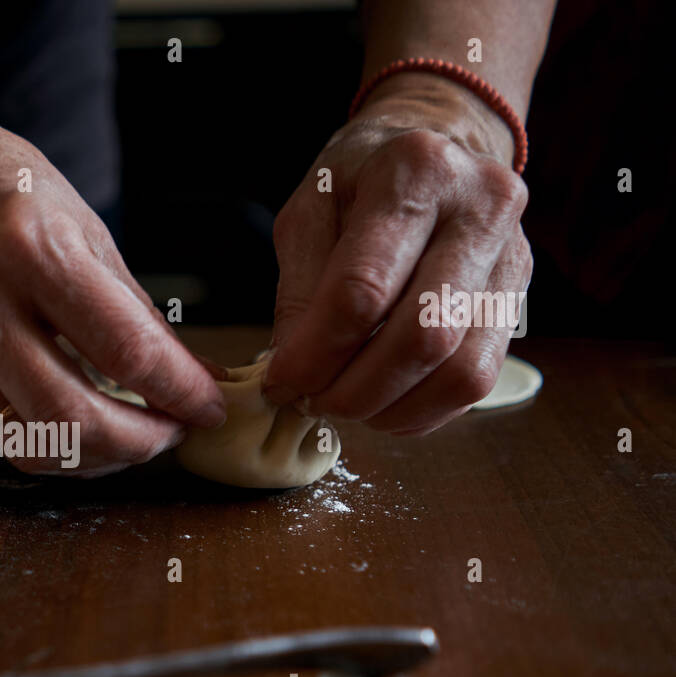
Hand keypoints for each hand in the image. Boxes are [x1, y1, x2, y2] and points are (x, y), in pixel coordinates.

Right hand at [0, 107, 225, 475]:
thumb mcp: (80, 223)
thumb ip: (133, 309)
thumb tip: (193, 376)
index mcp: (29, 249)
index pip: (123, 348)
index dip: (179, 390)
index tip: (209, 406)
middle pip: (72, 417)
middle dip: (139, 443)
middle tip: (172, 433)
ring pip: (32, 444)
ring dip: (96, 457)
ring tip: (131, 438)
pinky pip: (2, 434)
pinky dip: (53, 443)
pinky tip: (80, 425)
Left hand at [264, 74, 532, 434]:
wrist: (438, 141)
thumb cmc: (360, 180)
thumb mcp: (309, 211)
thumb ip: (299, 288)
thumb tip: (293, 372)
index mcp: (416, 171)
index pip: (364, 289)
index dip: (316, 353)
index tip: (282, 383)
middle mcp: (482, 208)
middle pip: (423, 336)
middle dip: (356, 390)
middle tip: (312, 402)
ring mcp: (513, 256)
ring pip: (461, 370)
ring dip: (392, 408)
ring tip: (345, 404)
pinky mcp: (520, 298)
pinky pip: (478, 381)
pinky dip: (422, 409)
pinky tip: (383, 401)